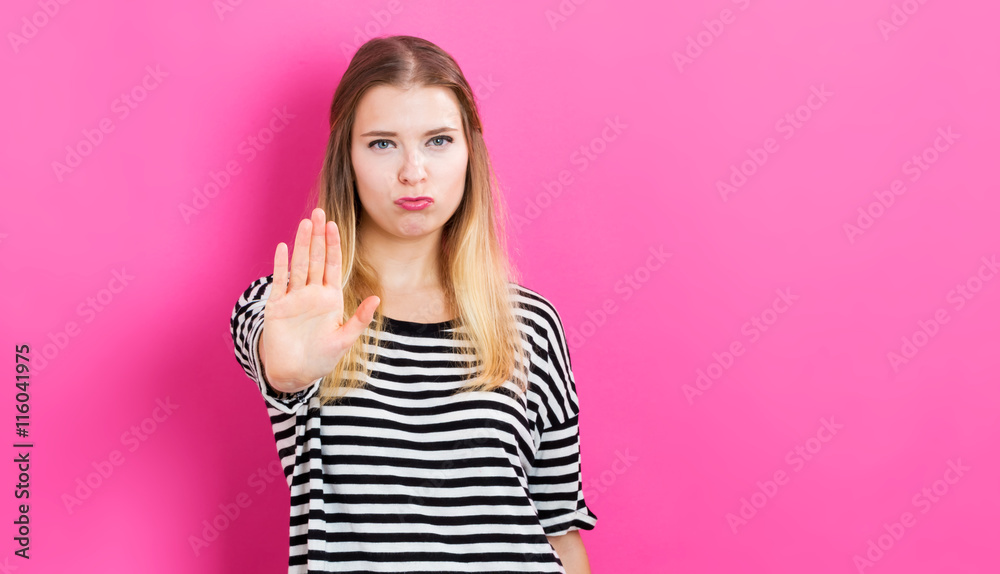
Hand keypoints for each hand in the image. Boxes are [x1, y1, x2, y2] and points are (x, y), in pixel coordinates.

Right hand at [259, 207, 379, 392]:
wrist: (294, 373)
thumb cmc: (321, 357)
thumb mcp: (344, 339)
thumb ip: (359, 319)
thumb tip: (376, 298)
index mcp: (330, 298)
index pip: (333, 265)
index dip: (334, 245)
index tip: (334, 225)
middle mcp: (312, 293)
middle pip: (316, 259)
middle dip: (317, 236)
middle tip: (318, 212)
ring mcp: (294, 298)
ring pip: (299, 265)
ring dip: (301, 244)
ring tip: (304, 223)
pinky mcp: (277, 307)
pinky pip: (279, 282)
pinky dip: (281, 265)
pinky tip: (283, 248)